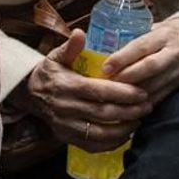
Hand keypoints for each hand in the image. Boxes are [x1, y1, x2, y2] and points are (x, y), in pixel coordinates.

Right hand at [12, 30, 150, 151]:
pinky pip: (92, 145)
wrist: (30, 94)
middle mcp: (64, 108)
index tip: (142, 92)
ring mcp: (65, 125)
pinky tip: (125, 135)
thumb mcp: (56, 56)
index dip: (122, 93)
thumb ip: (70, 47)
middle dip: (129, 111)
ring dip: (123, 129)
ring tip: (140, 120)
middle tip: (148, 106)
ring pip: (99, 133)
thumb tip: (80, 32)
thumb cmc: (50, 73)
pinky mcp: (66, 137)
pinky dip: (111, 143)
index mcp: (64, 86)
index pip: (97, 91)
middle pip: (102, 113)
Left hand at [101, 18, 178, 106]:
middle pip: (150, 67)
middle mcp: (173, 53)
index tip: (106, 67)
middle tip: (106, 84)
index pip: (142, 46)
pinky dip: (146, 104)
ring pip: (156, 85)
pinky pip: (163, 96)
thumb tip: (104, 45)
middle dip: (128, 77)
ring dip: (134, 94)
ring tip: (114, 98)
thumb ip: (136, 37)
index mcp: (164, 35)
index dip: (123, 57)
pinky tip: (131, 109)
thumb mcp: (158, 27)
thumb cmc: (174, 32)